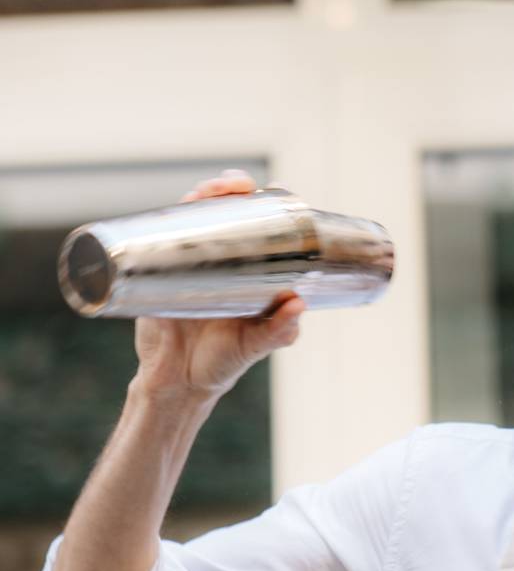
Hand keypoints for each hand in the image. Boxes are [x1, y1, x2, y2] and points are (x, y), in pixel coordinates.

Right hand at [132, 170, 305, 402]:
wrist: (174, 383)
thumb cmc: (221, 363)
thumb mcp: (252, 347)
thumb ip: (278, 332)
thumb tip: (298, 304)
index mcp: (249, 274)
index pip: (259, 228)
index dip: (265, 204)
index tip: (271, 190)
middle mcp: (220, 263)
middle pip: (225, 212)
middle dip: (230, 190)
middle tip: (236, 186)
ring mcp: (188, 264)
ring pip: (193, 218)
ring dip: (200, 196)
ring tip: (206, 192)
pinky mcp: (158, 272)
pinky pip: (162, 239)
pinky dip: (166, 217)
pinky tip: (174, 205)